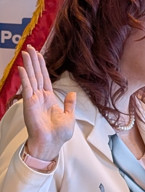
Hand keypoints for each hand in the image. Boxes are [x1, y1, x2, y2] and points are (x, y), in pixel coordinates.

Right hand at [18, 45, 75, 160]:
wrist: (52, 144)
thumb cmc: (59, 134)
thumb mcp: (69, 116)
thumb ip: (70, 103)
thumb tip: (73, 93)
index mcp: (49, 98)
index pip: (44, 78)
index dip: (41, 66)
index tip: (38, 54)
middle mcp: (40, 96)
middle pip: (36, 74)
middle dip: (33, 60)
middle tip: (29, 47)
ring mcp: (34, 99)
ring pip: (31, 78)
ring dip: (29, 64)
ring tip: (25, 52)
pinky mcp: (30, 104)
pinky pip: (27, 88)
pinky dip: (25, 77)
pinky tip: (23, 68)